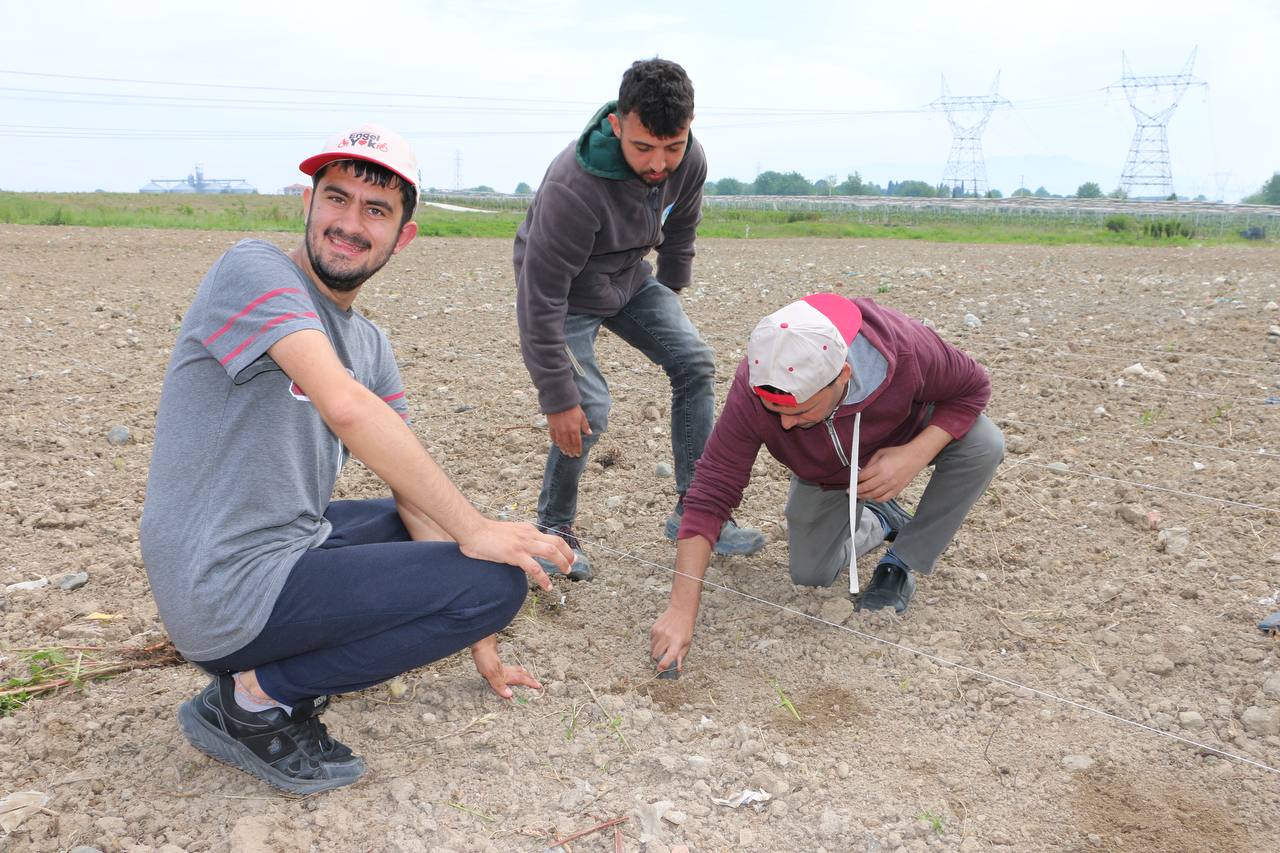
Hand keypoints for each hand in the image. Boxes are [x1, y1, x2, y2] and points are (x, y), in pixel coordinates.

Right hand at [457, 519, 572, 589]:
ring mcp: (523, 544)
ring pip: (551, 552)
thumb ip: (516, 539)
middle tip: (573, 563)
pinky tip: (548, 587)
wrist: (473, 530)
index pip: (548, 536)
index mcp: (527, 529)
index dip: (560, 546)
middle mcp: (528, 534)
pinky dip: (544, 578)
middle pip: (556, 542)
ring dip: (562, 562)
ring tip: (566, 572)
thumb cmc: (484, 533)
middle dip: (568, 553)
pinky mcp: (515, 554)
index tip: (566, 554)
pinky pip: (535, 568)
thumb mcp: (507, 533)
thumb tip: (519, 550)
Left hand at [471, 635, 541, 699]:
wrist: (481, 644)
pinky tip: (509, 670)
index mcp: (506, 674)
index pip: (521, 679)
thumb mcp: (491, 673)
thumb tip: (510, 695)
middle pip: (521, 673)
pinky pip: (509, 668)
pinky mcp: (496, 662)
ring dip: (523, 673)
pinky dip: (514, 670)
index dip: (530, 683)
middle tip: (536, 681)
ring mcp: (501, 665)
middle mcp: (506, 669)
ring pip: (516, 669)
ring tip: (527, 675)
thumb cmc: (485, 657)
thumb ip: (500, 685)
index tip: (539, 686)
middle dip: (529, 678)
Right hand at [547, 406, 591, 455]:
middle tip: (571, 455)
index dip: (577, 449)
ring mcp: (558, 429)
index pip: (577, 442)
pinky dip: (555, 441)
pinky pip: (553, 436)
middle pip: (568, 444)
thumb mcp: (582, 415)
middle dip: (570, 451)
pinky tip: (557, 445)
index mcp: (574, 429)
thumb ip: (585, 425)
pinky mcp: (551, 426)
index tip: (578, 454)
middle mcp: (566, 431)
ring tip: (565, 452)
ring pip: (561, 442)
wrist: (560, 400)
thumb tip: (589, 433)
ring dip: (563, 448)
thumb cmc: (573, 407)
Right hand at [650, 604, 696, 672]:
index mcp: (676, 642)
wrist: (681, 611)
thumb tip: (677, 669)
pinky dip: (655, 643)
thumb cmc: (686, 629)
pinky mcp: (653, 629)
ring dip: (656, 651)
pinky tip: (662, 638)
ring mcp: (658, 632)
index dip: (662, 666)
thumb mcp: (687, 643)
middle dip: (658, 659)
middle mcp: (666, 637)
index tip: (660, 670)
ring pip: (652, 649)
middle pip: (656, 655)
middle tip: (663, 657)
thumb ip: (680, 656)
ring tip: (664, 646)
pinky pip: (651, 641)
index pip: (667, 657)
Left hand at [855, 444, 927, 501]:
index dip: (855, 480)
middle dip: (857, 490)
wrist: (915, 457)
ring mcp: (892, 485)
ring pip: (874, 495)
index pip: (863, 476)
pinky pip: (884, 498)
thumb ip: (870, 463)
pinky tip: (872, 497)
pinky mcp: (897, 490)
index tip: (852, 481)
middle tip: (851, 491)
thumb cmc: (899, 454)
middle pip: (866, 487)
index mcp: (880, 467)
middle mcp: (886, 477)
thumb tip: (862, 472)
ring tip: (859, 495)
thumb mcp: (881, 453)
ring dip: (864, 496)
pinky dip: (876, 499)